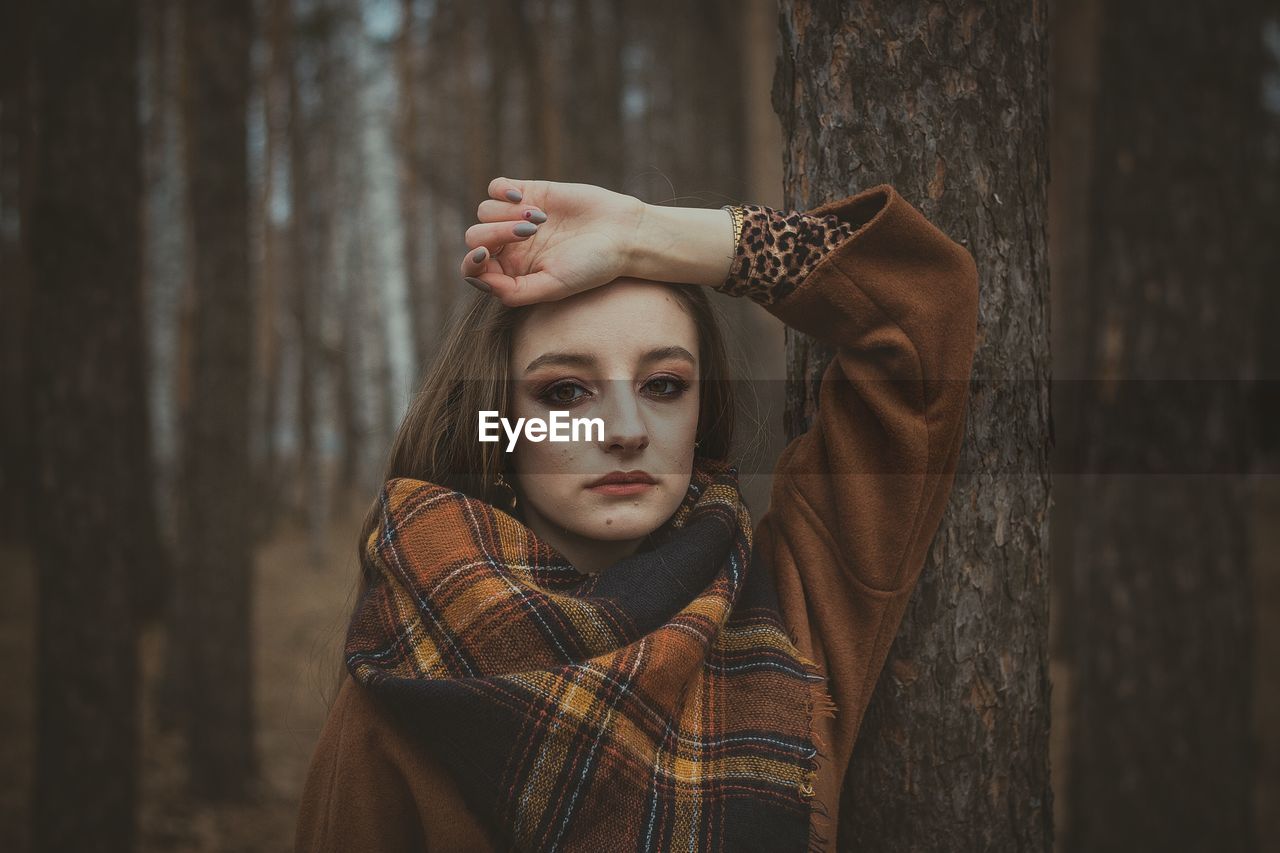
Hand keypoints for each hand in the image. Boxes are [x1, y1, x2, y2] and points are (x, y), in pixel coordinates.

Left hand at [458, 177, 647, 306]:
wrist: (621, 234)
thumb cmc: (591, 266)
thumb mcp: (552, 286)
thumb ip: (513, 292)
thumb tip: (479, 279)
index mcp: (511, 273)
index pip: (473, 269)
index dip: (471, 262)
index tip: (486, 254)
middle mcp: (509, 246)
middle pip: (475, 236)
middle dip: (496, 233)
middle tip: (531, 233)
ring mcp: (516, 218)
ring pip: (484, 211)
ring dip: (507, 214)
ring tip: (541, 220)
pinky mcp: (528, 192)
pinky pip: (496, 188)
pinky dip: (503, 191)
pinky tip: (528, 201)